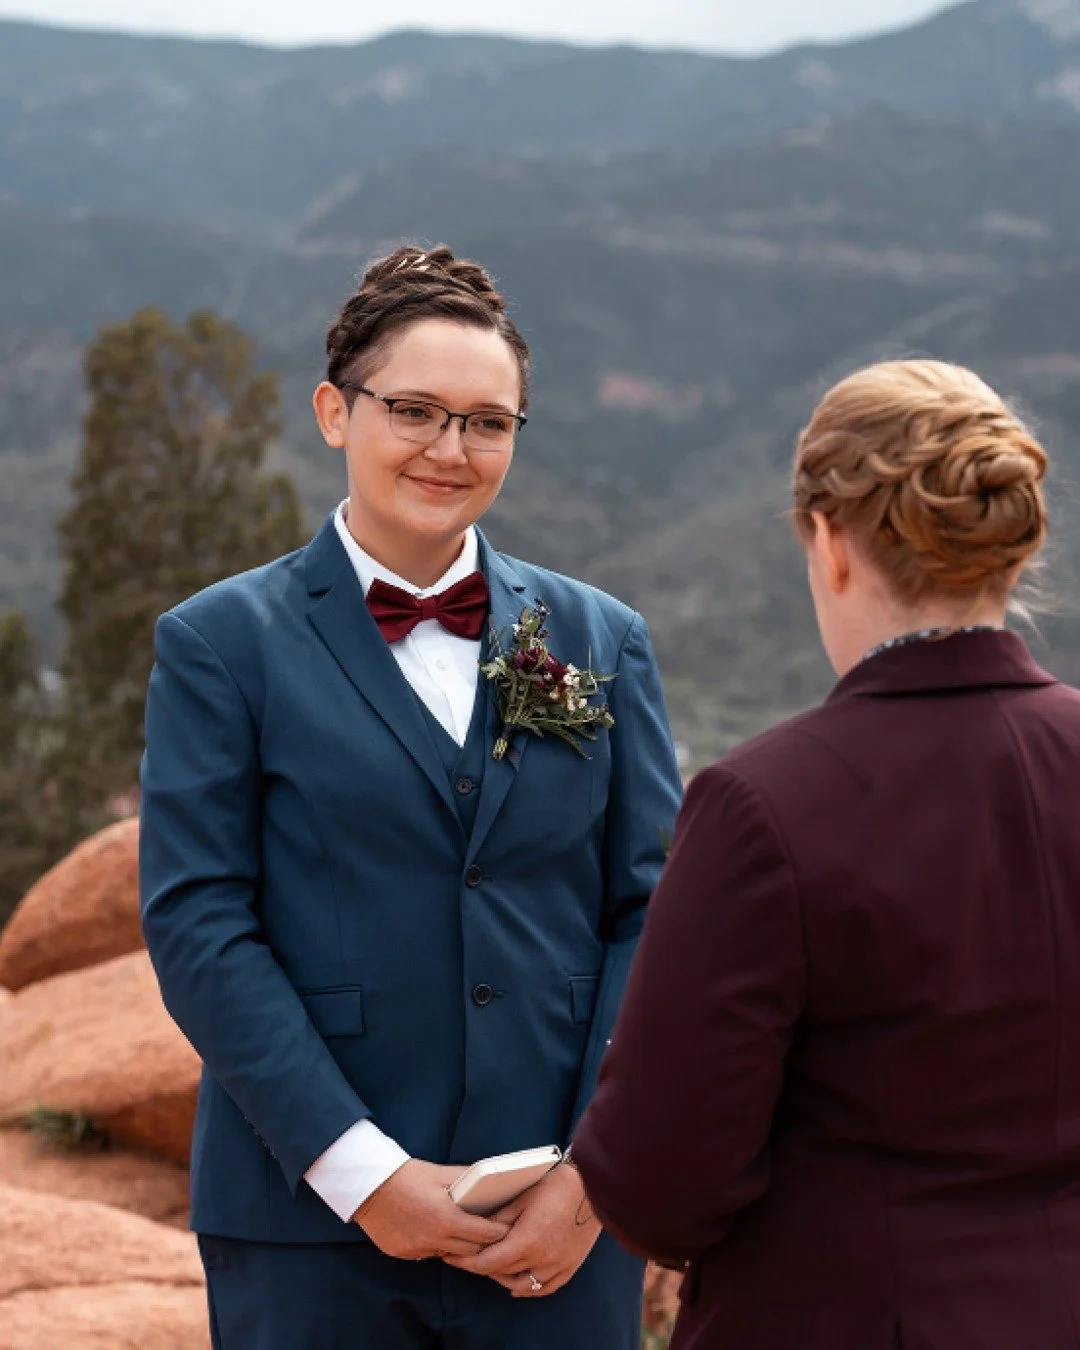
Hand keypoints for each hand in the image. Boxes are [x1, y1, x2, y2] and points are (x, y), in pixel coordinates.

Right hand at [351, 1160, 509, 1260]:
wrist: (368, 1186)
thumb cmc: (405, 1175)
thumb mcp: (439, 1173)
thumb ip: (465, 1179)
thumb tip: (486, 1181)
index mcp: (446, 1218)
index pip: (484, 1235)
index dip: (498, 1231)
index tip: (506, 1227)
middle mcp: (433, 1239)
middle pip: (470, 1251)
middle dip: (482, 1243)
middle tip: (489, 1232)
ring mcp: (416, 1249)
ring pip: (448, 1255)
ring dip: (458, 1246)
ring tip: (462, 1232)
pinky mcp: (402, 1254)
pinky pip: (427, 1254)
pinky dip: (435, 1245)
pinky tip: (434, 1231)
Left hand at [443, 1161, 600, 1296]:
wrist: (591, 1185)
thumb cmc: (556, 1185)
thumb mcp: (522, 1198)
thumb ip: (499, 1218)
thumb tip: (478, 1228)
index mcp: (526, 1241)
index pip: (488, 1262)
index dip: (467, 1262)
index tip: (453, 1257)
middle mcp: (541, 1259)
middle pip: (503, 1273)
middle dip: (482, 1266)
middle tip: (469, 1256)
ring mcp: (557, 1265)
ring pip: (523, 1286)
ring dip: (504, 1279)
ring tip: (493, 1267)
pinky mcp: (570, 1266)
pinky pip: (545, 1287)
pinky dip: (530, 1288)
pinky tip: (519, 1286)